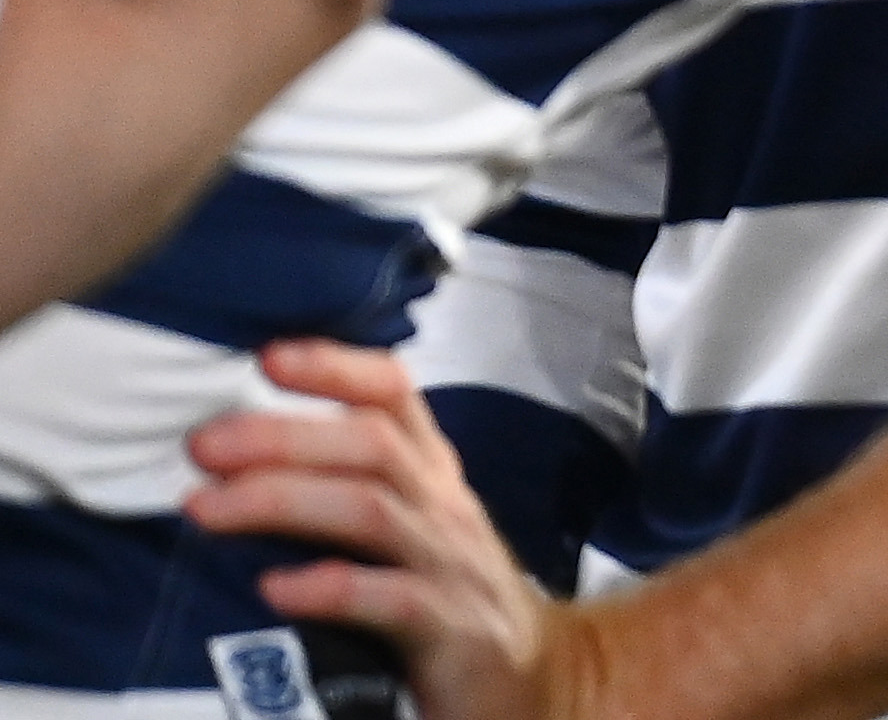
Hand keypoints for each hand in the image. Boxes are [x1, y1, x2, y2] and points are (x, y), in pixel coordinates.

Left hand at [180, 340, 609, 719]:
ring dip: (284, 500)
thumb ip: (353, 488)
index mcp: (432, 476)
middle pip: (372, 445)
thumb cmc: (449, 598)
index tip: (267, 357)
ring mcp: (452, 565)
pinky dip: (329, 588)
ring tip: (208, 510)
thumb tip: (239, 461)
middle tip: (202, 446)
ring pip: (372, 510)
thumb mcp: (415, 529)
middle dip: (283, 436)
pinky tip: (274, 589)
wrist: (538, 677)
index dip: (337, 367)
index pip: (396, 396)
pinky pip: (391, 599)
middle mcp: (445, 507)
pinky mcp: (453, 630)